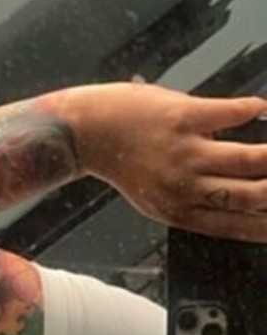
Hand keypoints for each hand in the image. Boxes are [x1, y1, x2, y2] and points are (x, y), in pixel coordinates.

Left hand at [72, 82, 266, 240]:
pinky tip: (263, 109)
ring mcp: (185, 152)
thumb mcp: (158, 195)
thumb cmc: (125, 161)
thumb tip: (244, 201)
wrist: (86, 131)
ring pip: (251, 158)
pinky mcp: (183, 118)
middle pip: (254, 195)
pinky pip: (232, 113)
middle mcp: (186, 187)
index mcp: (181, 212)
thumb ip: (198, 201)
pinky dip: (254, 110)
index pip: (241, 226)